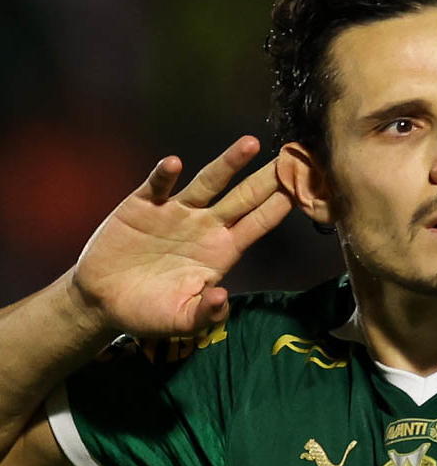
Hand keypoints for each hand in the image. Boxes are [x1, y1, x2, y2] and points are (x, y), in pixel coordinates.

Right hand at [69, 136, 292, 336]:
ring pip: (208, 183)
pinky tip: (174, 164)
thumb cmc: (149, 312)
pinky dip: (164, 175)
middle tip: (294, 156)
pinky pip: (157, 187)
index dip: (281, 207)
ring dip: (228, 163)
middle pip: (243, 197)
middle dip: (267, 178)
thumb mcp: (180, 321)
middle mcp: (205, 226)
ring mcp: (176, 213)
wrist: (102, 302)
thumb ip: (205, 313)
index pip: (258, 224)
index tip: (306, 187)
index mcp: (222, 251)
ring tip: (251, 144)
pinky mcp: (142, 207)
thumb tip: (221, 299)